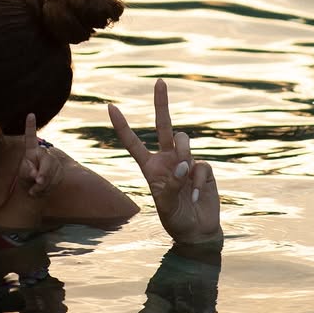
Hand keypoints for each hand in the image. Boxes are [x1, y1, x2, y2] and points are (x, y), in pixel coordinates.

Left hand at [19, 114, 65, 197]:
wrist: (36, 188)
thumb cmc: (26, 178)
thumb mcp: (23, 174)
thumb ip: (27, 172)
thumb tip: (36, 174)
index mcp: (31, 151)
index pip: (31, 137)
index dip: (31, 126)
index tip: (30, 114)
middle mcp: (44, 153)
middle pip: (47, 161)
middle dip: (44, 173)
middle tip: (38, 182)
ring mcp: (53, 161)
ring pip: (52, 173)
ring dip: (43, 185)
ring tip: (34, 189)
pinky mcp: (60, 171)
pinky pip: (55, 180)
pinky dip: (48, 188)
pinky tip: (43, 189)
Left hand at [108, 79, 221, 245]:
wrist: (198, 231)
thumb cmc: (175, 219)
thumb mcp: (165, 206)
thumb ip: (170, 186)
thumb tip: (182, 166)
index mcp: (150, 167)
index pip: (133, 142)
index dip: (122, 126)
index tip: (110, 107)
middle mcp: (167, 160)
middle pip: (163, 126)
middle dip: (161, 103)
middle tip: (159, 81)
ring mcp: (186, 162)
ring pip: (183, 141)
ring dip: (183, 155)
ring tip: (184, 177)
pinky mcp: (203, 169)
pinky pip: (201, 165)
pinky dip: (198, 181)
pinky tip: (195, 196)